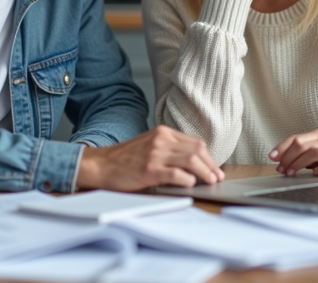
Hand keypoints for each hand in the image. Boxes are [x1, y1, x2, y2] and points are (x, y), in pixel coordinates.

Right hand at [76, 126, 224, 190]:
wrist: (101, 165)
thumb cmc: (125, 160)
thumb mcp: (149, 146)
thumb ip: (169, 150)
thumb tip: (194, 164)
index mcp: (163, 133)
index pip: (195, 142)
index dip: (209, 156)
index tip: (214, 168)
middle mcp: (161, 140)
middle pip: (197, 149)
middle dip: (211, 165)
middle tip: (216, 177)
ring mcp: (155, 154)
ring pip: (191, 160)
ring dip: (204, 172)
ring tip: (210, 182)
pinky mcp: (149, 169)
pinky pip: (176, 174)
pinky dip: (187, 180)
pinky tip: (190, 184)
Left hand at [269, 129, 317, 176]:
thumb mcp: (310, 152)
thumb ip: (295, 153)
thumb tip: (276, 158)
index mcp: (315, 135)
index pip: (295, 138)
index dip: (282, 147)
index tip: (272, 157)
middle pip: (302, 144)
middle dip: (288, 157)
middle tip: (281, 169)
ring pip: (314, 152)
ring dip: (300, 163)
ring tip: (292, 172)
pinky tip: (314, 173)